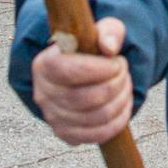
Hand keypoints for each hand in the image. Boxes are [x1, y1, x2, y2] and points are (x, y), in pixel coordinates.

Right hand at [31, 16, 132, 144]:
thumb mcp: (100, 31)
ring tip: (125, 87)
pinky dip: (117, 122)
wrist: (82, 73)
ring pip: (93, 118)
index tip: (118, 62)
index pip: (68, 71)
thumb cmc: (91, 50)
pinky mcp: (65, 133)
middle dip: (115, 85)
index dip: (100, 69)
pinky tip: (123, 106)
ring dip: (120, 102)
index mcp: (44, 64)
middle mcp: (42, 93)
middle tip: (124, 74)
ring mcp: (52, 117)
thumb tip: (109, 47)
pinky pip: (96, 135)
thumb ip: (108, 31)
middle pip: (83, 98)